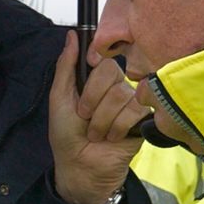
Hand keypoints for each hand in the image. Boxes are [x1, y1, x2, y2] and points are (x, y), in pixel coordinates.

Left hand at [49, 31, 146, 203]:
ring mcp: (133, 103)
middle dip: (91, 100)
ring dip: (102, 120)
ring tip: (97, 134)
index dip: (94, 71)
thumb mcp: (59, 98)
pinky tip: (113, 138)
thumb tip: (72, 35)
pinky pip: (135, 111)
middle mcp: (117, 88)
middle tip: (85, 118)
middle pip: (112, 72)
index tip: (86, 85)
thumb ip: (66, 66)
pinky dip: (117, 127)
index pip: (103, 59)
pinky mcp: (144, 120)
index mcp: (98, 81)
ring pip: (122, 94)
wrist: (80, 167)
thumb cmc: (66, 135)